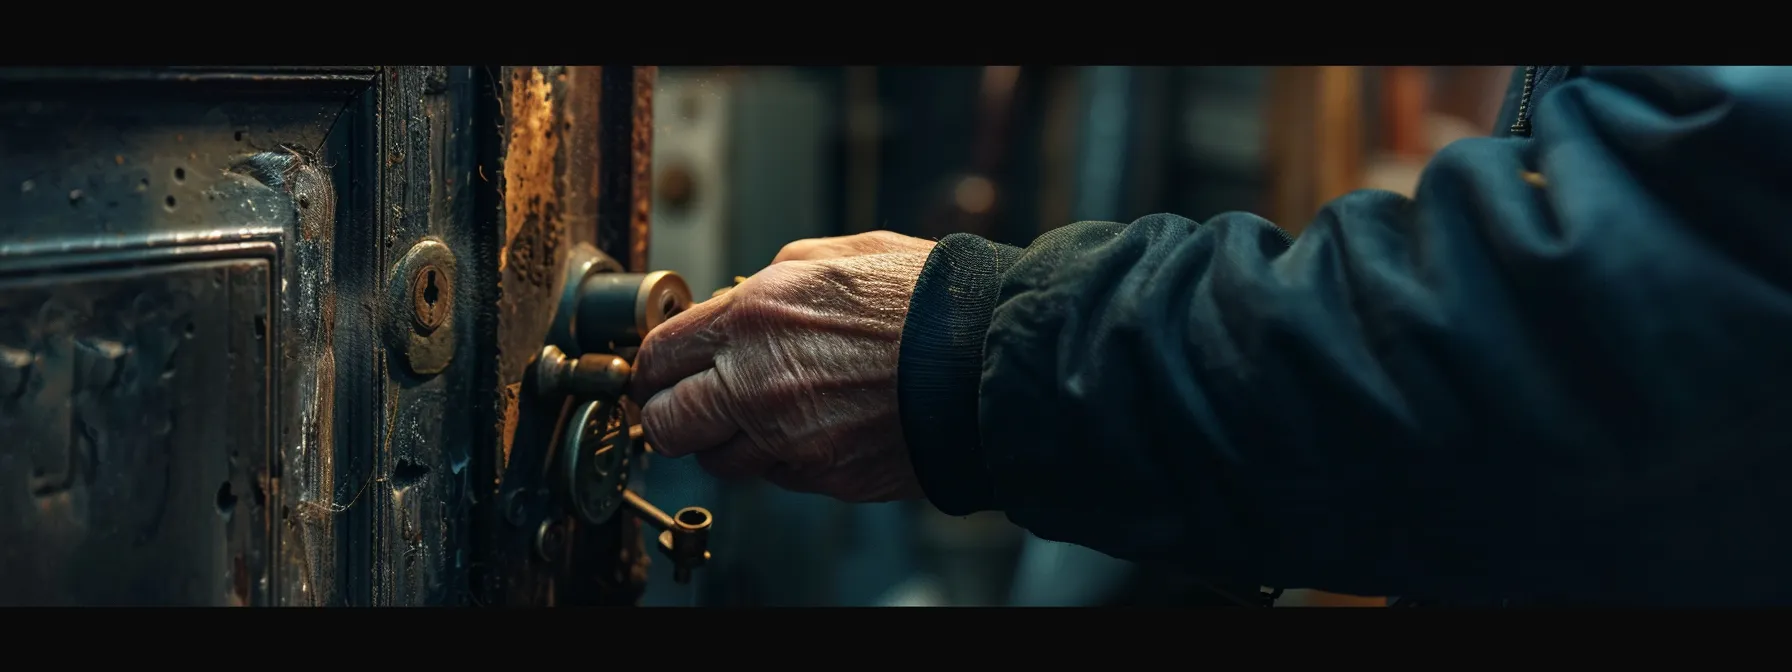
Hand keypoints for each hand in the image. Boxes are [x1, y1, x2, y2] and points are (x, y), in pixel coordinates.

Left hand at [631, 232, 936, 501]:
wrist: (994, 357)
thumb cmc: (928, 299)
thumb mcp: (840, 254)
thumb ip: (774, 278)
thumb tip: (738, 299)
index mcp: (753, 319)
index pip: (658, 357)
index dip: (653, 367)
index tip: (660, 370)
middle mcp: (759, 385)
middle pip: (668, 425)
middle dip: (673, 414)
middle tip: (692, 402)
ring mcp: (792, 440)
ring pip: (720, 462)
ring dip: (730, 440)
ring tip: (766, 413)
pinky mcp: (828, 477)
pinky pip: (780, 476)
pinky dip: (785, 458)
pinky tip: (819, 426)